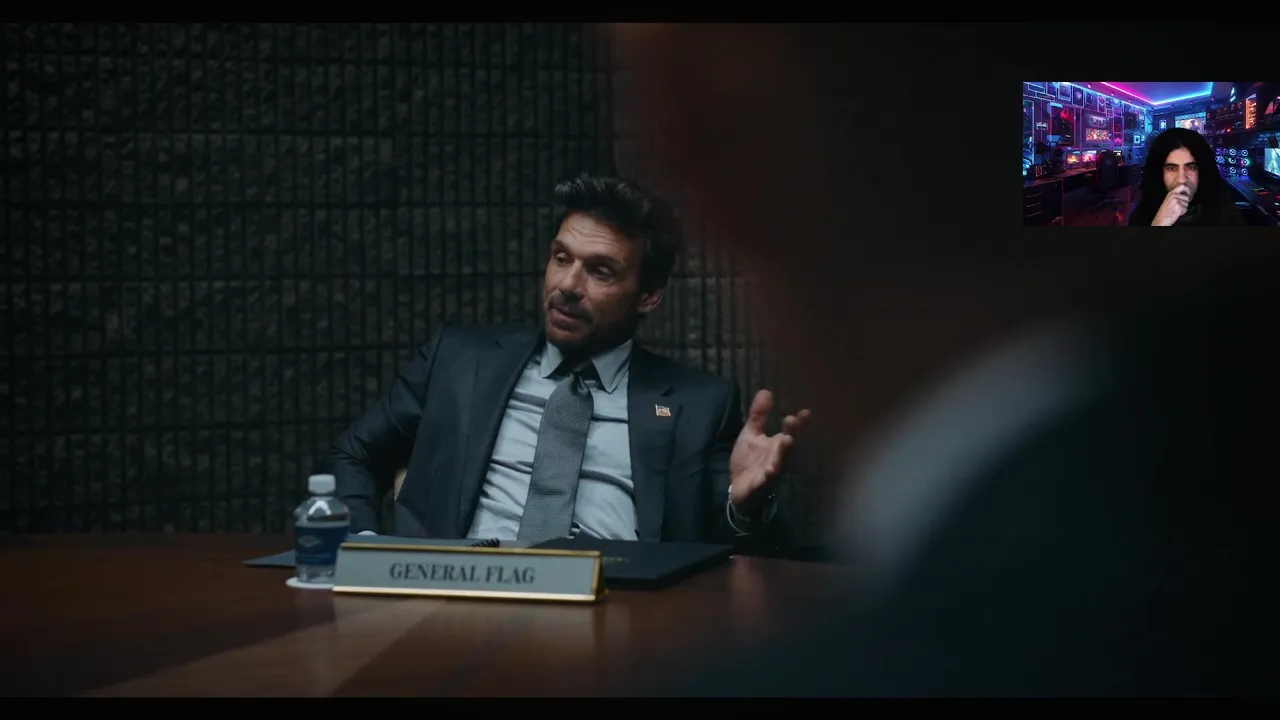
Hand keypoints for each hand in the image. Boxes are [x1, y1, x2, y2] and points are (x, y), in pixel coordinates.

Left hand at [729, 390, 810, 507]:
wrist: (738, 488)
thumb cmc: (749, 460)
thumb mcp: (752, 434)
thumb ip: (758, 415)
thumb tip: (766, 391)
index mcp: (778, 445)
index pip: (791, 432)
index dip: (799, 423)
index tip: (805, 412)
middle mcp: (778, 458)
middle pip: (788, 445)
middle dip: (791, 433)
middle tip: (791, 420)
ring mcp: (770, 473)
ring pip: (779, 462)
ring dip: (783, 453)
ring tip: (787, 441)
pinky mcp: (759, 485)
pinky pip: (764, 481)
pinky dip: (766, 477)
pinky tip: (768, 471)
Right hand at [1152, 184, 1190, 225]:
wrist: (1161, 219)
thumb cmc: (1164, 211)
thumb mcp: (1169, 200)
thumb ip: (1176, 195)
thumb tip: (1185, 194)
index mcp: (1171, 193)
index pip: (1182, 186)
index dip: (1187, 189)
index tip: (1188, 193)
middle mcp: (1174, 196)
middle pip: (1187, 197)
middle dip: (1185, 203)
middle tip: (1177, 207)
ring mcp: (1177, 201)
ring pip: (1187, 203)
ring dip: (1183, 208)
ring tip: (1175, 210)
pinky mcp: (1179, 206)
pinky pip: (1186, 209)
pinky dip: (1182, 212)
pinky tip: (1176, 213)